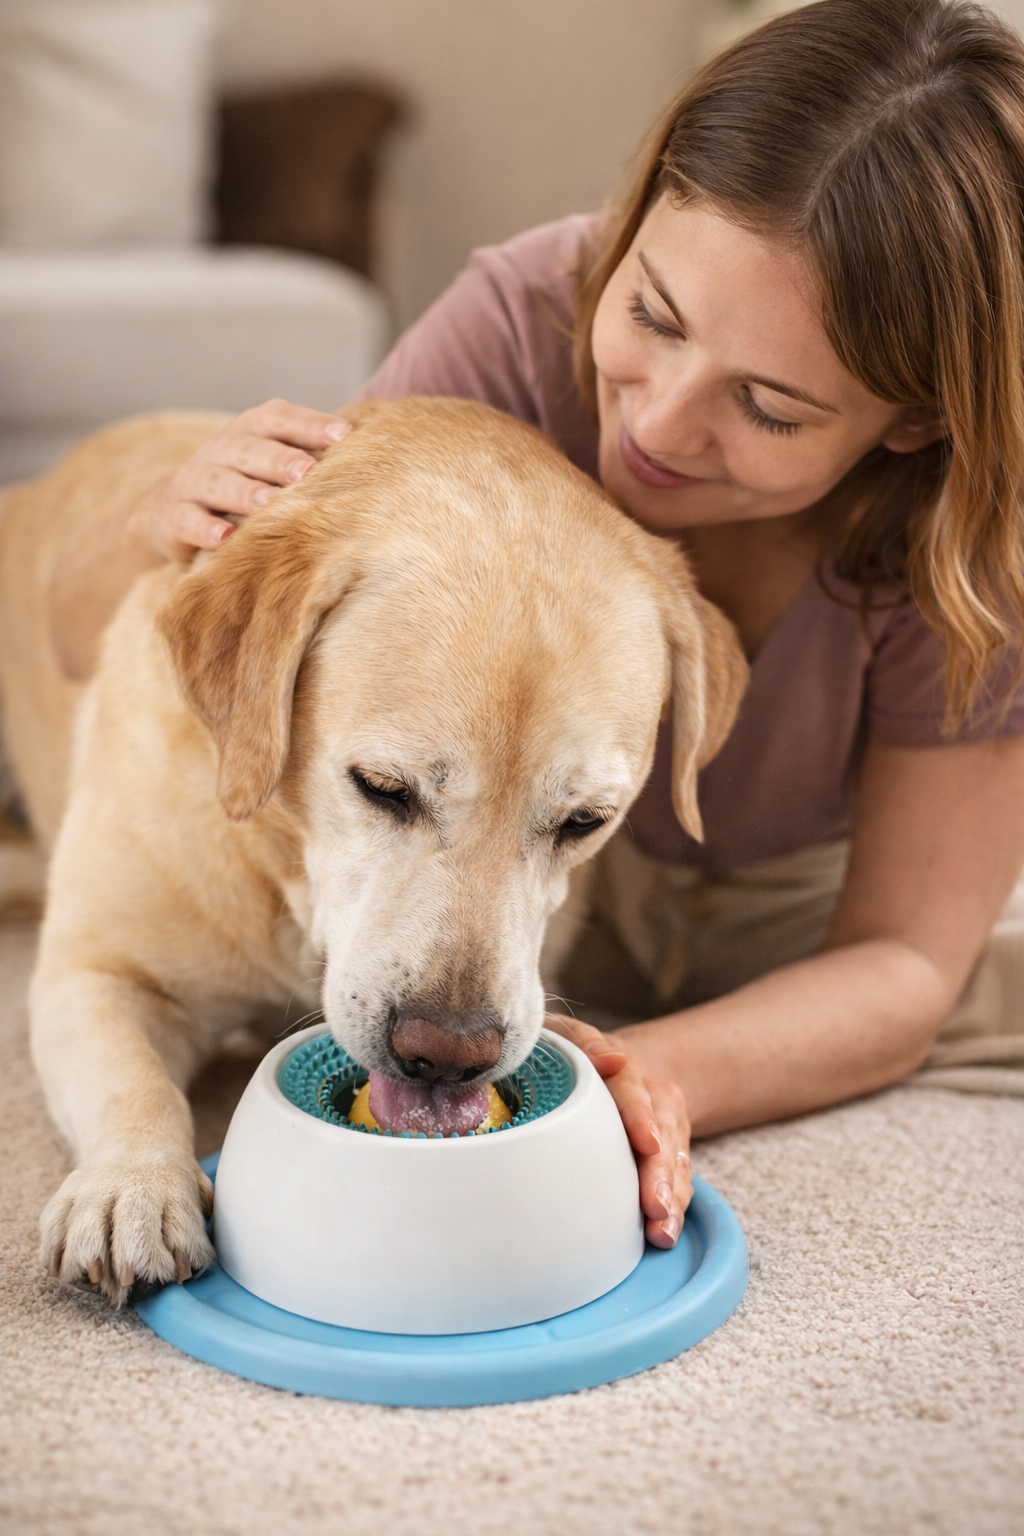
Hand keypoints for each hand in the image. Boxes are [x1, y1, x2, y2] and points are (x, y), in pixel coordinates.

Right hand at [130, 399, 351, 560]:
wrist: (174, 509)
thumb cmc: (245, 485)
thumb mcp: (273, 466)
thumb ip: (309, 459)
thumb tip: (375, 459)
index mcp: (251, 431)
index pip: (278, 418)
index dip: (309, 424)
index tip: (344, 436)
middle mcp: (221, 449)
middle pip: (249, 449)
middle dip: (278, 459)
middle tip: (305, 472)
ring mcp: (194, 480)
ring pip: (218, 481)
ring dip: (243, 492)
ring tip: (266, 504)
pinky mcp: (173, 514)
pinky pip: (187, 519)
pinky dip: (204, 527)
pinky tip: (223, 538)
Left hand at [545, 1014, 691, 1246]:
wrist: (617, 1061)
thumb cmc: (577, 1056)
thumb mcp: (570, 1038)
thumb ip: (583, 1043)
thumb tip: (606, 1057)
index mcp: (623, 1067)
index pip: (632, 1088)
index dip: (640, 1116)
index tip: (647, 1144)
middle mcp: (653, 1094)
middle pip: (661, 1133)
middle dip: (659, 1173)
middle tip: (656, 1207)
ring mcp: (666, 1123)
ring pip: (674, 1160)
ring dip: (671, 1197)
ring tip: (662, 1232)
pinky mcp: (671, 1149)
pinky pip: (677, 1177)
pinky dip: (674, 1205)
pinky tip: (666, 1232)